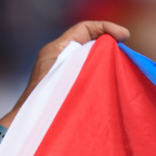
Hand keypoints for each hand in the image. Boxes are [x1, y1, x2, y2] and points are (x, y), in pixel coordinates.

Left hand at [7, 21, 129, 120]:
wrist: (29, 127)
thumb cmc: (44, 102)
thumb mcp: (69, 73)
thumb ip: (88, 57)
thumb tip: (112, 46)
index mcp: (55, 50)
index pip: (85, 28)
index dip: (106, 27)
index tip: (125, 36)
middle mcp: (56, 58)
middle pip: (88, 42)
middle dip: (109, 44)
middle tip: (126, 54)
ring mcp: (60, 73)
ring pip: (88, 59)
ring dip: (105, 62)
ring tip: (122, 69)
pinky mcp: (64, 87)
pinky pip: (85, 74)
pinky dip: (98, 75)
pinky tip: (110, 86)